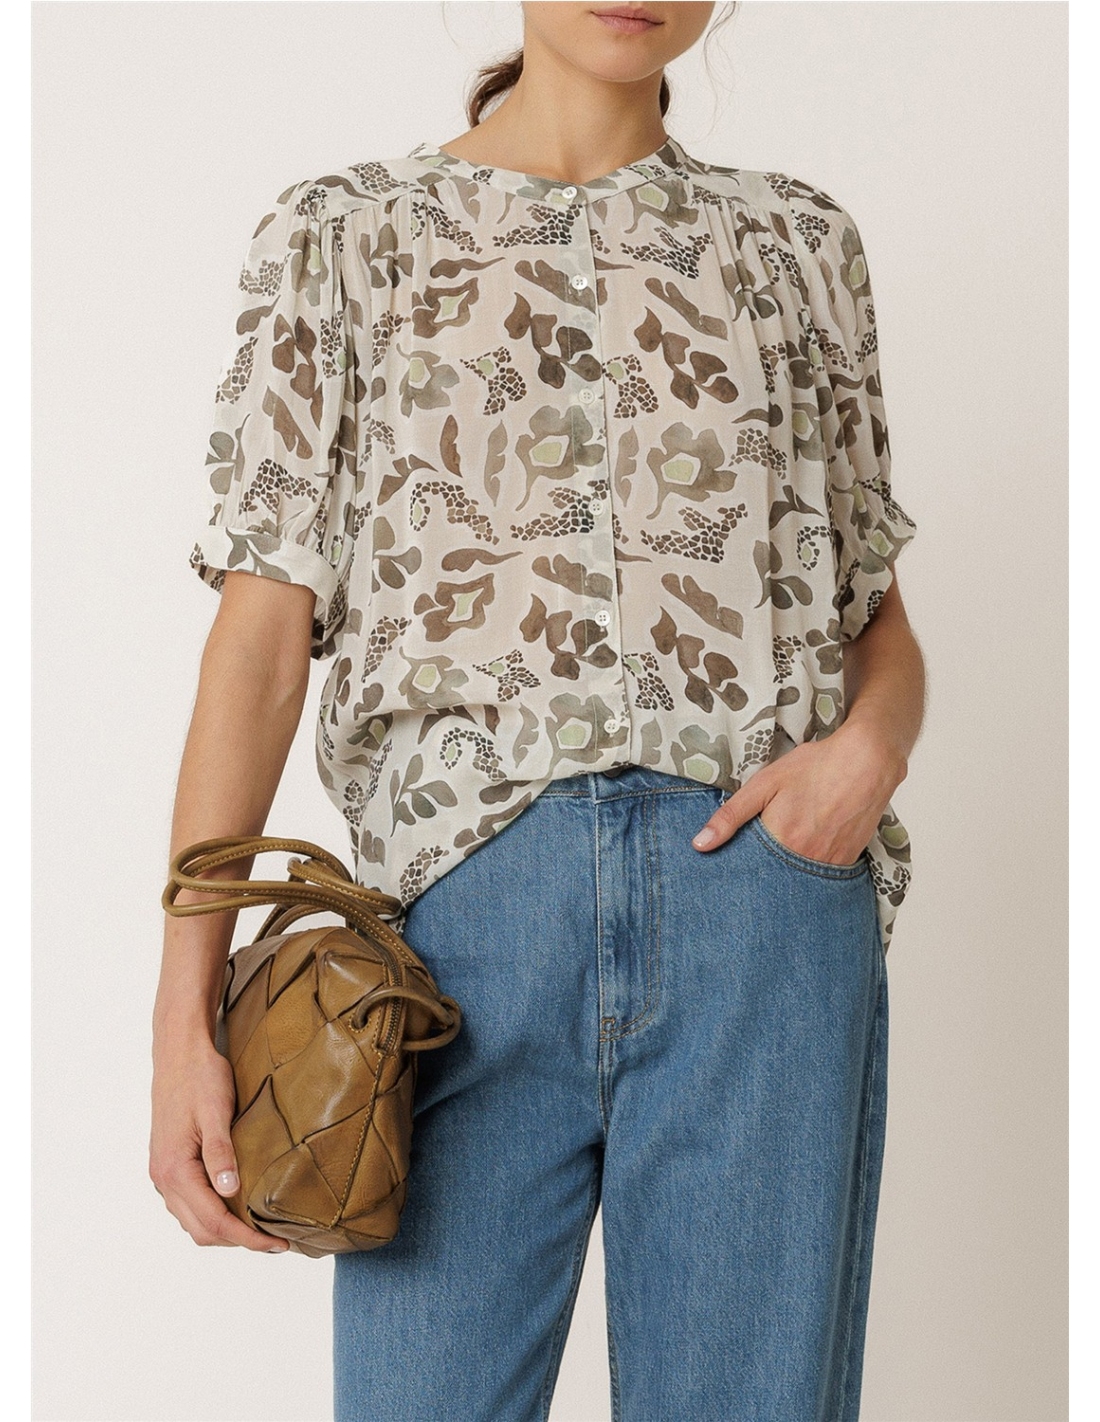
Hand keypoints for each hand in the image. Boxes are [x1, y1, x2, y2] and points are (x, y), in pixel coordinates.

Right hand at [149, 1033, 288, 1252]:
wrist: (179, 1052)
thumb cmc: (199, 1076)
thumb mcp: (215, 1111)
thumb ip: (221, 1152)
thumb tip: (229, 1191)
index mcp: (175, 1169)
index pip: (214, 1221)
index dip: (247, 1238)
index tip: (277, 1244)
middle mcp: (164, 1178)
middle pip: (201, 1229)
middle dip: (238, 1241)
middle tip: (275, 1241)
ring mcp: (164, 1173)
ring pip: (193, 1220)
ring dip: (225, 1230)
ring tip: (260, 1228)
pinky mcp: (169, 1164)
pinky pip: (190, 1203)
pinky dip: (213, 1213)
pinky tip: (237, 1205)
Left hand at [691, 722, 906, 864]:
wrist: (868, 760)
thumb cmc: (814, 767)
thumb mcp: (764, 784)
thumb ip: (730, 816)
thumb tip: (699, 844)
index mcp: (781, 840)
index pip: (750, 872)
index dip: (739, 870)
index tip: (729, 870)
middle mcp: (807, 859)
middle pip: (775, 881)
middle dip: (763, 876)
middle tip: (755, 866)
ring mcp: (831, 863)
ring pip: (799, 881)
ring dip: (787, 874)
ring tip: (783, 856)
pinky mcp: (849, 860)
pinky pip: (822, 875)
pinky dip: (810, 869)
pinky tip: (806, 851)